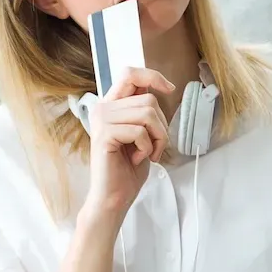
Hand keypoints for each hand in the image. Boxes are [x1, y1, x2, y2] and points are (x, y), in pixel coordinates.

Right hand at [82, 67, 175, 224]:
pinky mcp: (104, 135)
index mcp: (111, 105)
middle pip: (148, 99)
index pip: (130, 74)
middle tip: (154, 146)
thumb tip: (159, 90)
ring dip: (157, 138)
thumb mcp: (141, 133)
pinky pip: (139, 131)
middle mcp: (103, 108)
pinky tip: (136, 159)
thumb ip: (143, 111)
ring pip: (147, 114)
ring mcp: (101, 120)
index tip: (169, 89)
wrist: (113, 197)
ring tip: (146, 153)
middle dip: (161, 126)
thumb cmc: (128, 168)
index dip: (152, 76)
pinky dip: (146, 148)